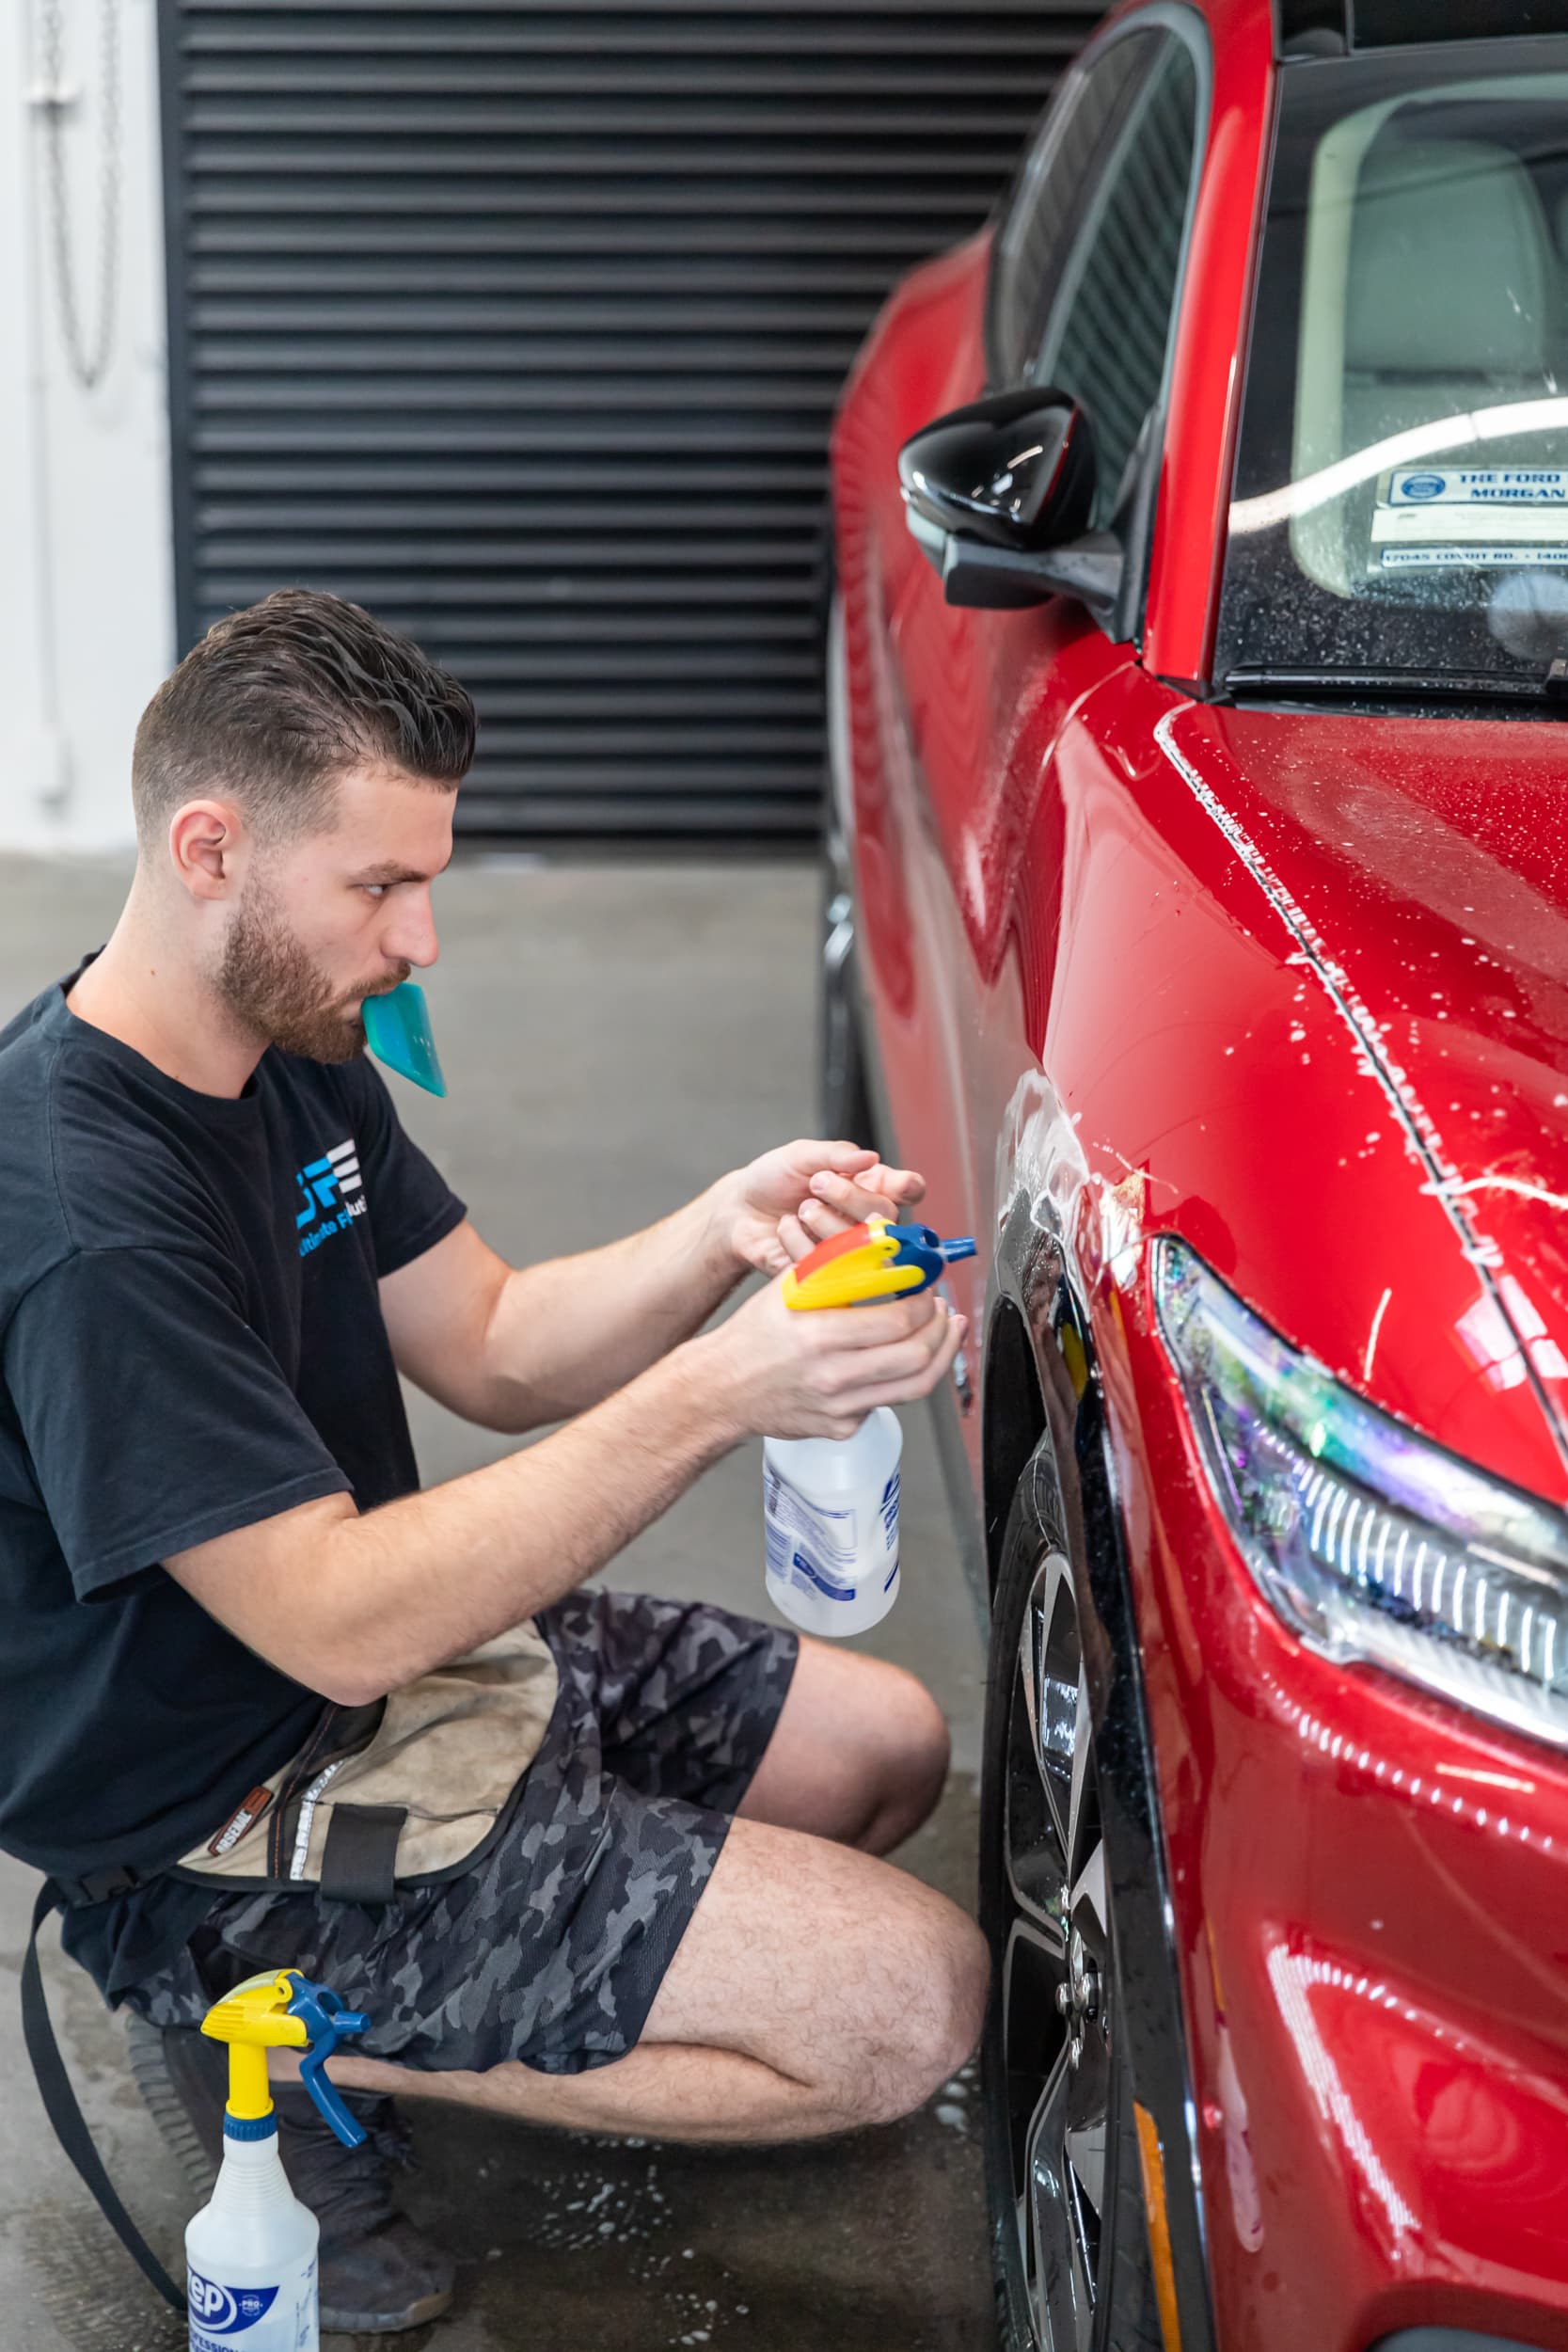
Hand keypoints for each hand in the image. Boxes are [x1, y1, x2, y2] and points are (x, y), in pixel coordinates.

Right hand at [702, 1273, 966, 1441]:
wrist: (721, 1389)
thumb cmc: (753, 1337)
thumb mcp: (788, 1287)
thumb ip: (835, 1263)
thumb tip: (880, 1236)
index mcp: (820, 1335)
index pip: (898, 1321)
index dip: (925, 1303)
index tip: (927, 1289)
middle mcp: (833, 1376)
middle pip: (917, 1356)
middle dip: (942, 1330)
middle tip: (944, 1312)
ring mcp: (840, 1408)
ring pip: (914, 1387)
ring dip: (939, 1356)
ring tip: (944, 1335)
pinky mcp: (842, 1427)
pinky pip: (885, 1403)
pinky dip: (899, 1380)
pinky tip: (897, 1361)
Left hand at [718, 1139, 926, 1277]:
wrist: (738, 1212)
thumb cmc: (774, 1180)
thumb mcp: (800, 1156)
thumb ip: (835, 1155)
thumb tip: (872, 1157)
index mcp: (869, 1185)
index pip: (907, 1189)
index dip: (908, 1188)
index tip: (898, 1184)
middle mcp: (866, 1219)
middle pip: (885, 1215)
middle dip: (852, 1197)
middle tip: (818, 1184)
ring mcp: (850, 1249)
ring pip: (860, 1243)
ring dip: (825, 1220)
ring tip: (801, 1209)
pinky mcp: (827, 1274)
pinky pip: (826, 1263)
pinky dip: (799, 1240)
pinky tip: (786, 1229)